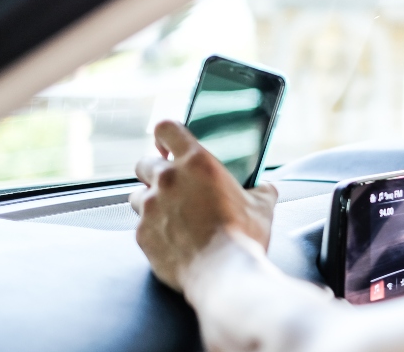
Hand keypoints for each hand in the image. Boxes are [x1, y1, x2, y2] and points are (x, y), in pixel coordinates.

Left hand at [129, 120, 278, 291]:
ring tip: (171, 214)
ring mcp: (150, 208)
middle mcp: (167, 181)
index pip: (167, 129)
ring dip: (150, 201)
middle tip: (172, 185)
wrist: (224, 273)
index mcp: (196, 163)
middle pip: (144, 163)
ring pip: (137, 195)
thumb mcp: (262, 206)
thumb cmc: (243, 237)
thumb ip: (261, 190)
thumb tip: (266, 188)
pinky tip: (173, 239)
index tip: (169, 145)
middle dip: (154, 171)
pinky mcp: (142, 235)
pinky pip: (141, 227)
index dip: (165, 136)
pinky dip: (153, 230)